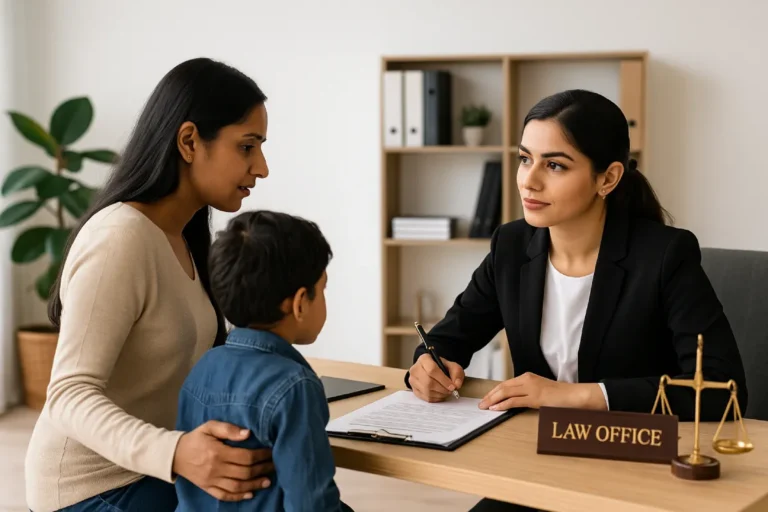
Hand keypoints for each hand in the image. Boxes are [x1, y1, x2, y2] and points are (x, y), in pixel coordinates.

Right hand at [173, 420, 274, 501]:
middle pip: (244, 472)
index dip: (261, 455)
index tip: (271, 452)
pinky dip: (238, 497)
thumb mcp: (210, 427)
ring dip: (254, 485)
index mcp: (217, 452)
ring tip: (268, 481)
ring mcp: (211, 481)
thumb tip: (248, 433)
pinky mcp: (207, 488)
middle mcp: (215, 469)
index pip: (245, 457)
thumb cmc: (196, 438)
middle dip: (262, 469)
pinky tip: (250, 494)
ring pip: (237, 487)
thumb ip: (228, 429)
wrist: (175, 454)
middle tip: (275, 466)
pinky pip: (224, 496)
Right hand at [408, 353, 464, 402]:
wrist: (433, 370)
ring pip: (426, 391)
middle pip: (428, 382)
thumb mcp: (452, 366)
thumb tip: (456, 385)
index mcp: (424, 359)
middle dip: (442, 389)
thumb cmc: (442, 367)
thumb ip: (456, 373)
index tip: (452, 386)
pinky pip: (425, 397)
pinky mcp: (414, 390)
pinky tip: (441, 395)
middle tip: (451, 391)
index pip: (432, 370)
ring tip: (446, 392)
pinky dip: (436, 398)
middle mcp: (415, 369)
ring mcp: (413, 380)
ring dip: (440, 394)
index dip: (443, 380)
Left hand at [478, 372, 607, 410]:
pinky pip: (515, 400)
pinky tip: (496, 409)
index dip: (493, 391)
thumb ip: (526, 393)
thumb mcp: (539, 391)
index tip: (486, 398)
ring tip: (484, 407)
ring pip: (506, 392)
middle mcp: (527, 379)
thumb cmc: (559, 395)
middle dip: (490, 395)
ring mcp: (531, 388)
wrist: (575, 395)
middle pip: (502, 386)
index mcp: (527, 377)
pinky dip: (503, 404)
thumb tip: (511, 401)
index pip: (505, 383)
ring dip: (493, 400)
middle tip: (481, 403)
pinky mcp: (535, 398)